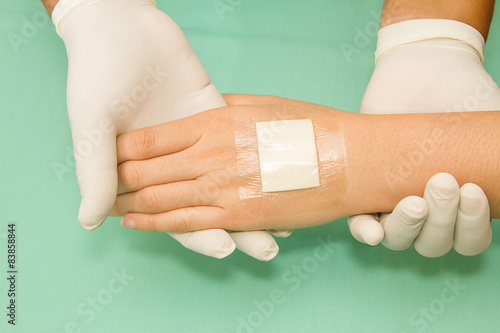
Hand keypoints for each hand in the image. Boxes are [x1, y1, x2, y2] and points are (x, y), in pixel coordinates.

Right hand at [53, 0, 286, 259]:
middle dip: (235, 228)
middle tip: (264, 250)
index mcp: (143, 170)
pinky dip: (257, 160)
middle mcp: (173, 161)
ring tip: (280, 224)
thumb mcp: (91, 120)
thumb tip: (92, 220)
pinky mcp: (215, 113)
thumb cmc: (95, 71)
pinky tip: (281, 175)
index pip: (173, 213)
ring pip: (227, 179)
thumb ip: (95, 169)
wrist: (119, 25)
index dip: (198, 233)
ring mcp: (197, 138)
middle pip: (207, 205)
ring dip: (252, 201)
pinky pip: (237, 144)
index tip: (224, 248)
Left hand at [110, 95, 348, 231]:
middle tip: (100, 184)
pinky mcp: (238, 217)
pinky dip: (156, 225)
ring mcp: (223, 188)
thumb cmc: (310, 128)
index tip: (108, 154)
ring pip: (160, 200)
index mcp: (216, 121)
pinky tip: (135, 224)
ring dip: (129, 204)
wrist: (350, 161)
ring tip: (107, 207)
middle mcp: (212, 155)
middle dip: (118, 179)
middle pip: (146, 171)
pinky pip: (186, 223)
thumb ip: (224, 109)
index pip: (151, 138)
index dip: (122, 149)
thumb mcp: (261, 105)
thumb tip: (200, 114)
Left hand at [348, 19, 498, 255]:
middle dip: (442, 221)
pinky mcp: (362, 188)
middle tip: (444, 182)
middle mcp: (427, 207)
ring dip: (409, 226)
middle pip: (433, 243)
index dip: (471, 229)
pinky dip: (366, 231)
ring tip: (415, 201)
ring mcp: (392, 199)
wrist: (423, 67)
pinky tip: (373, 231)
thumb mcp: (490, 130)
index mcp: (458, 203)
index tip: (473, 193)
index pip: (467, 239)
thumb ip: (497, 159)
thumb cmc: (462, 97)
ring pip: (399, 238)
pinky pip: (360, 223)